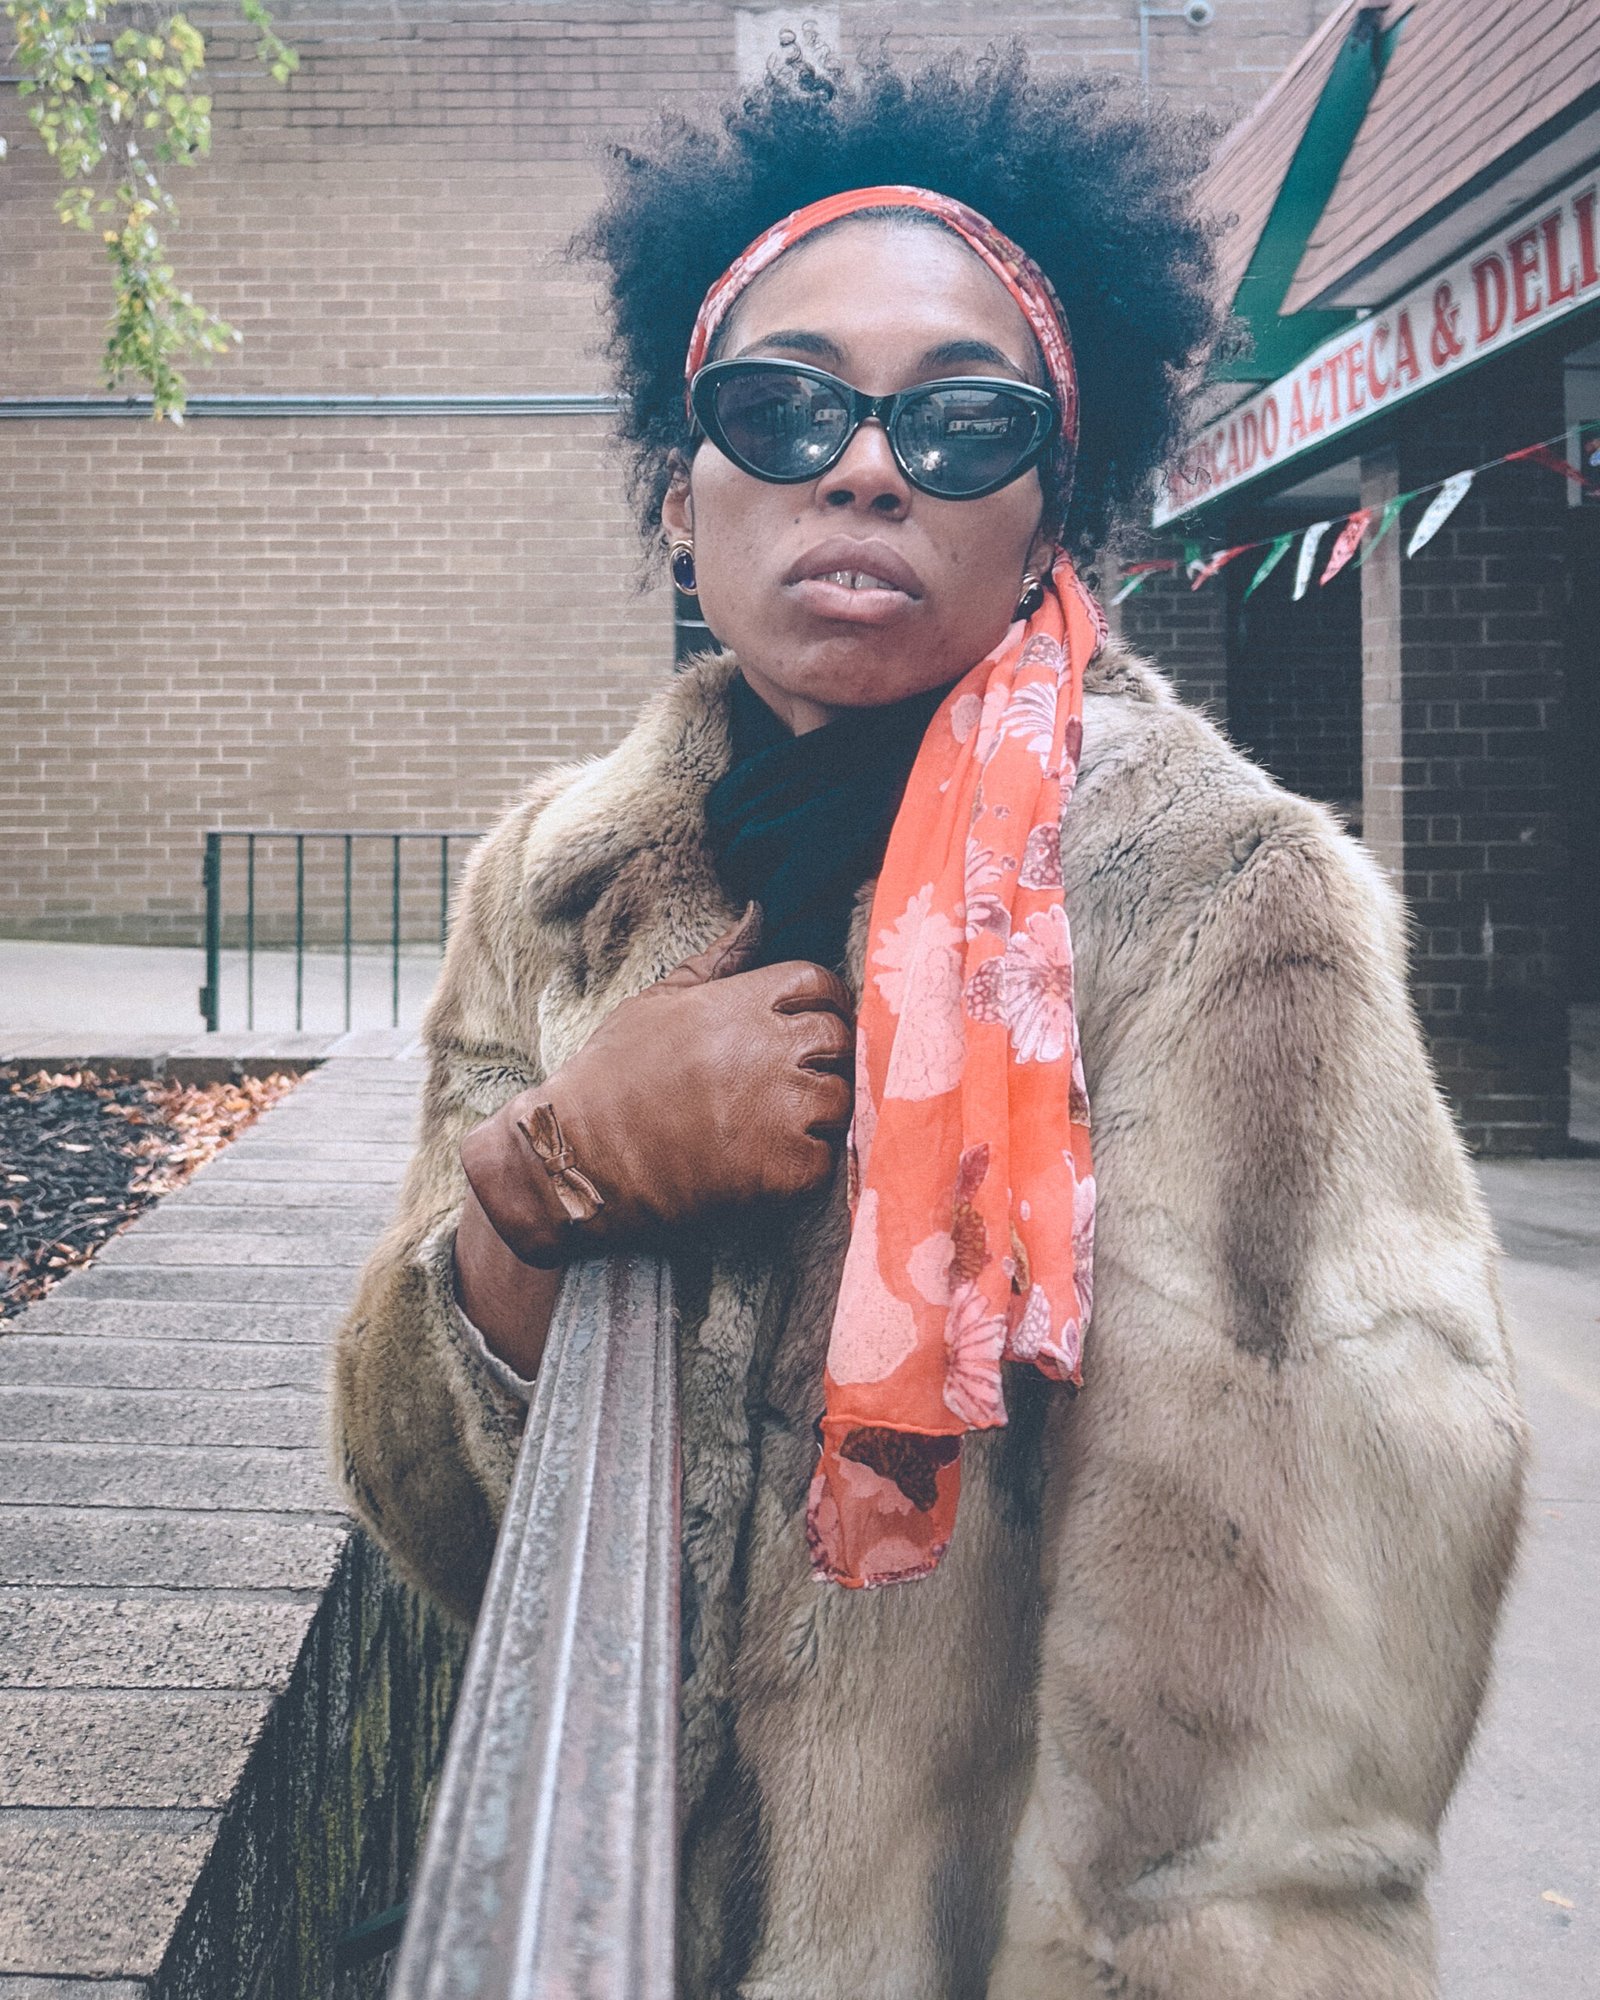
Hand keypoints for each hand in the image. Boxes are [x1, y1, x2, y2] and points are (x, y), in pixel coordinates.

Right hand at [458, 906, 852, 1266]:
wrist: (578, 1159)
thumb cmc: (611, 1078)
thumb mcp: (657, 1002)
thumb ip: (717, 961)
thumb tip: (757, 915)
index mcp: (741, 1002)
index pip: (819, 984)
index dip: (820, 1004)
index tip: (807, 1027)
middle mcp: (767, 1049)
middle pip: (839, 1040)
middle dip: (825, 1059)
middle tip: (793, 1081)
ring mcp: (778, 1110)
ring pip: (841, 1100)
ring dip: (819, 1113)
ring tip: (779, 1125)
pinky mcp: (781, 1170)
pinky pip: (826, 1159)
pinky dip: (808, 1166)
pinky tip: (770, 1164)